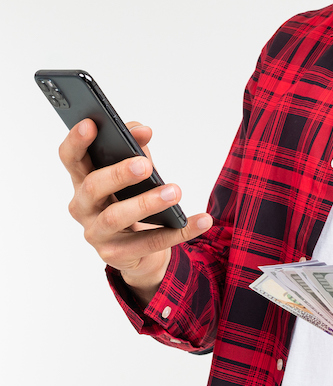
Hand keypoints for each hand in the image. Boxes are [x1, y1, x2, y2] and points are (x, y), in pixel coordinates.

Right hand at [59, 118, 212, 302]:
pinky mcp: (116, 255)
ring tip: (174, 191)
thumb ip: (135, 148)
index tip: (92, 124)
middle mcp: (83, 207)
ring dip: (146, 203)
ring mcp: (97, 233)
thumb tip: (142, 130)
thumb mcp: (134, 173)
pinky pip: (150, 243)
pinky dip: (179, 231)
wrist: (138, 252)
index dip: (77, 141)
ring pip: (116, 216)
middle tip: (145, 165)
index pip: (71, 158)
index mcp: (83, 181)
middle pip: (93, 187)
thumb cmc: (131, 202)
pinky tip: (201, 220)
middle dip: (118, 173)